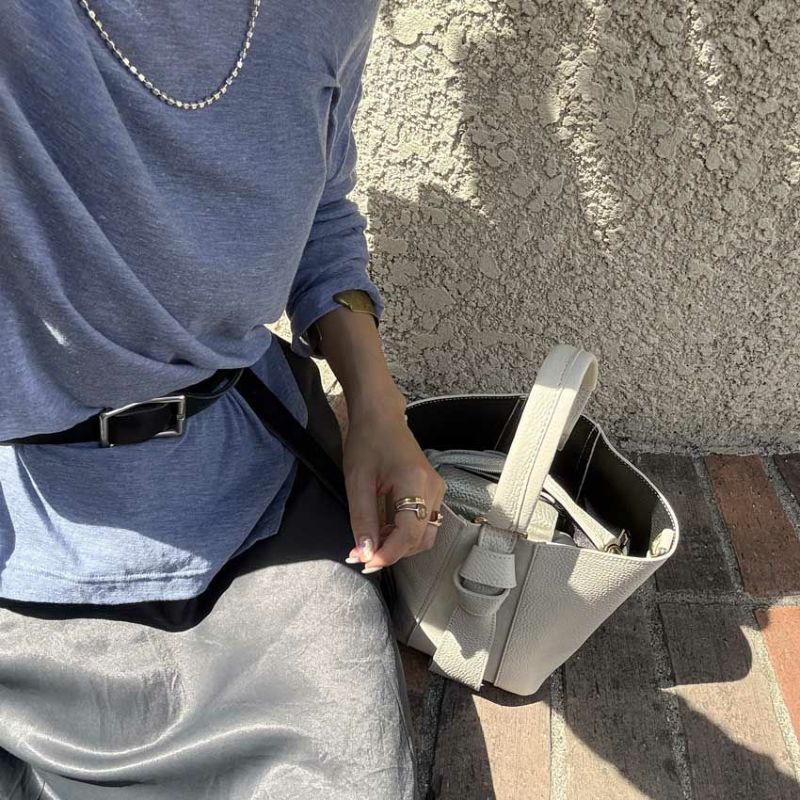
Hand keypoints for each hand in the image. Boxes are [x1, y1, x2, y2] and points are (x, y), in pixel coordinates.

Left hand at [342, 401, 446, 573]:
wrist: (380, 415)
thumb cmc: (367, 440)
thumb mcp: (357, 481)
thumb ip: (362, 519)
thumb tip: (365, 553)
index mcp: (416, 482)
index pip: (409, 534)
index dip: (388, 554)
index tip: (366, 562)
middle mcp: (433, 488)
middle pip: (421, 539)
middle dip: (392, 552)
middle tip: (362, 554)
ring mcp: (436, 489)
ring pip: (424, 534)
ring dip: (398, 544)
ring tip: (370, 541)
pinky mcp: (432, 490)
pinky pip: (423, 522)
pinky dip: (403, 532)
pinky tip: (381, 529)